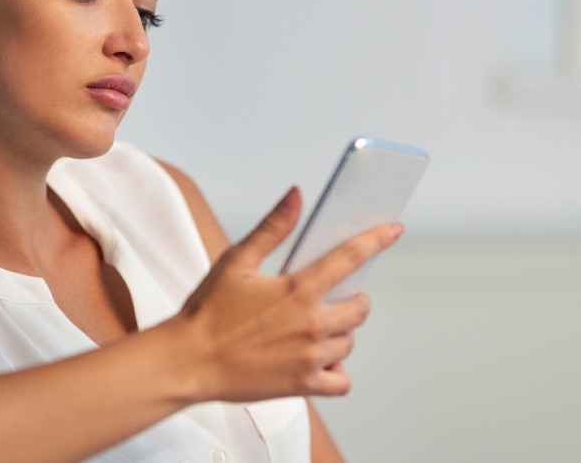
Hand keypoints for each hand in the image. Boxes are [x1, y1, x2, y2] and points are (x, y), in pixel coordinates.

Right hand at [177, 186, 401, 402]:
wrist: (187, 361)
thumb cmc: (207, 312)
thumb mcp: (235, 261)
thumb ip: (272, 228)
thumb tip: (295, 196)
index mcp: (298, 290)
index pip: (350, 258)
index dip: (376, 239)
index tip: (393, 230)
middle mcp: (311, 325)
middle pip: (361, 308)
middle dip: (353, 298)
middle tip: (331, 297)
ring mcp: (310, 358)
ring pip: (350, 342)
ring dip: (340, 333)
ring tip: (314, 327)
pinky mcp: (302, 385)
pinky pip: (341, 381)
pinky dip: (336, 371)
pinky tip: (319, 360)